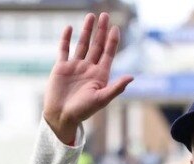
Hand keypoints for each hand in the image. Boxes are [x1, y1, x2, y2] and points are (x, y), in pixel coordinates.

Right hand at [44, 12, 133, 144]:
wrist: (61, 117)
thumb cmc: (82, 111)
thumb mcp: (102, 99)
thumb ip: (116, 87)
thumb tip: (132, 77)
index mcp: (100, 75)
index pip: (108, 54)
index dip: (113, 41)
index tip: (116, 27)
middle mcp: (89, 68)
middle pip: (97, 45)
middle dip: (101, 31)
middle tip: (105, 15)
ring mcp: (75, 67)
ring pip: (82, 44)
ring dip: (87, 31)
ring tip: (91, 16)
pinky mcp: (61, 67)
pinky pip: (64, 50)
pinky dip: (66, 38)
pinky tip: (70, 28)